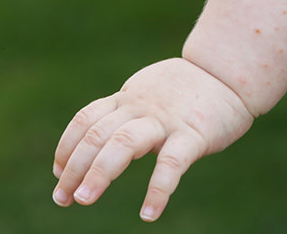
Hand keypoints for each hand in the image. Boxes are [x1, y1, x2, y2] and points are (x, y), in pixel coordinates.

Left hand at [52, 58, 254, 220]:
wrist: (229, 72)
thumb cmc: (188, 88)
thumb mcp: (149, 93)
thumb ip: (128, 112)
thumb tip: (104, 139)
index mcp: (128, 98)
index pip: (86, 119)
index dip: (66, 146)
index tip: (58, 171)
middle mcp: (140, 107)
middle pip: (97, 133)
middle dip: (74, 167)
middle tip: (63, 197)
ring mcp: (166, 120)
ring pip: (123, 143)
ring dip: (99, 172)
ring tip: (83, 199)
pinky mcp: (193, 135)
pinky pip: (171, 164)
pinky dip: (158, 190)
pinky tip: (149, 214)